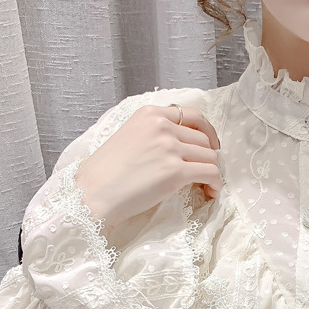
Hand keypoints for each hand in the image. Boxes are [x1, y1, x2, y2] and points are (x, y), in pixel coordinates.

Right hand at [74, 103, 222, 232]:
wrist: (93, 194)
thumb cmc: (106, 173)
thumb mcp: (130, 136)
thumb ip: (154, 134)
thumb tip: (182, 145)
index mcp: (150, 114)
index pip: (192, 115)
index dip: (207, 131)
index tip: (210, 145)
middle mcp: (162, 126)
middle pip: (203, 140)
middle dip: (208, 157)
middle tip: (204, 173)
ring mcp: (169, 148)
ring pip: (210, 157)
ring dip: (212, 173)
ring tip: (206, 186)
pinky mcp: (175, 172)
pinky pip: (210, 173)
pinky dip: (216, 184)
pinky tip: (210, 193)